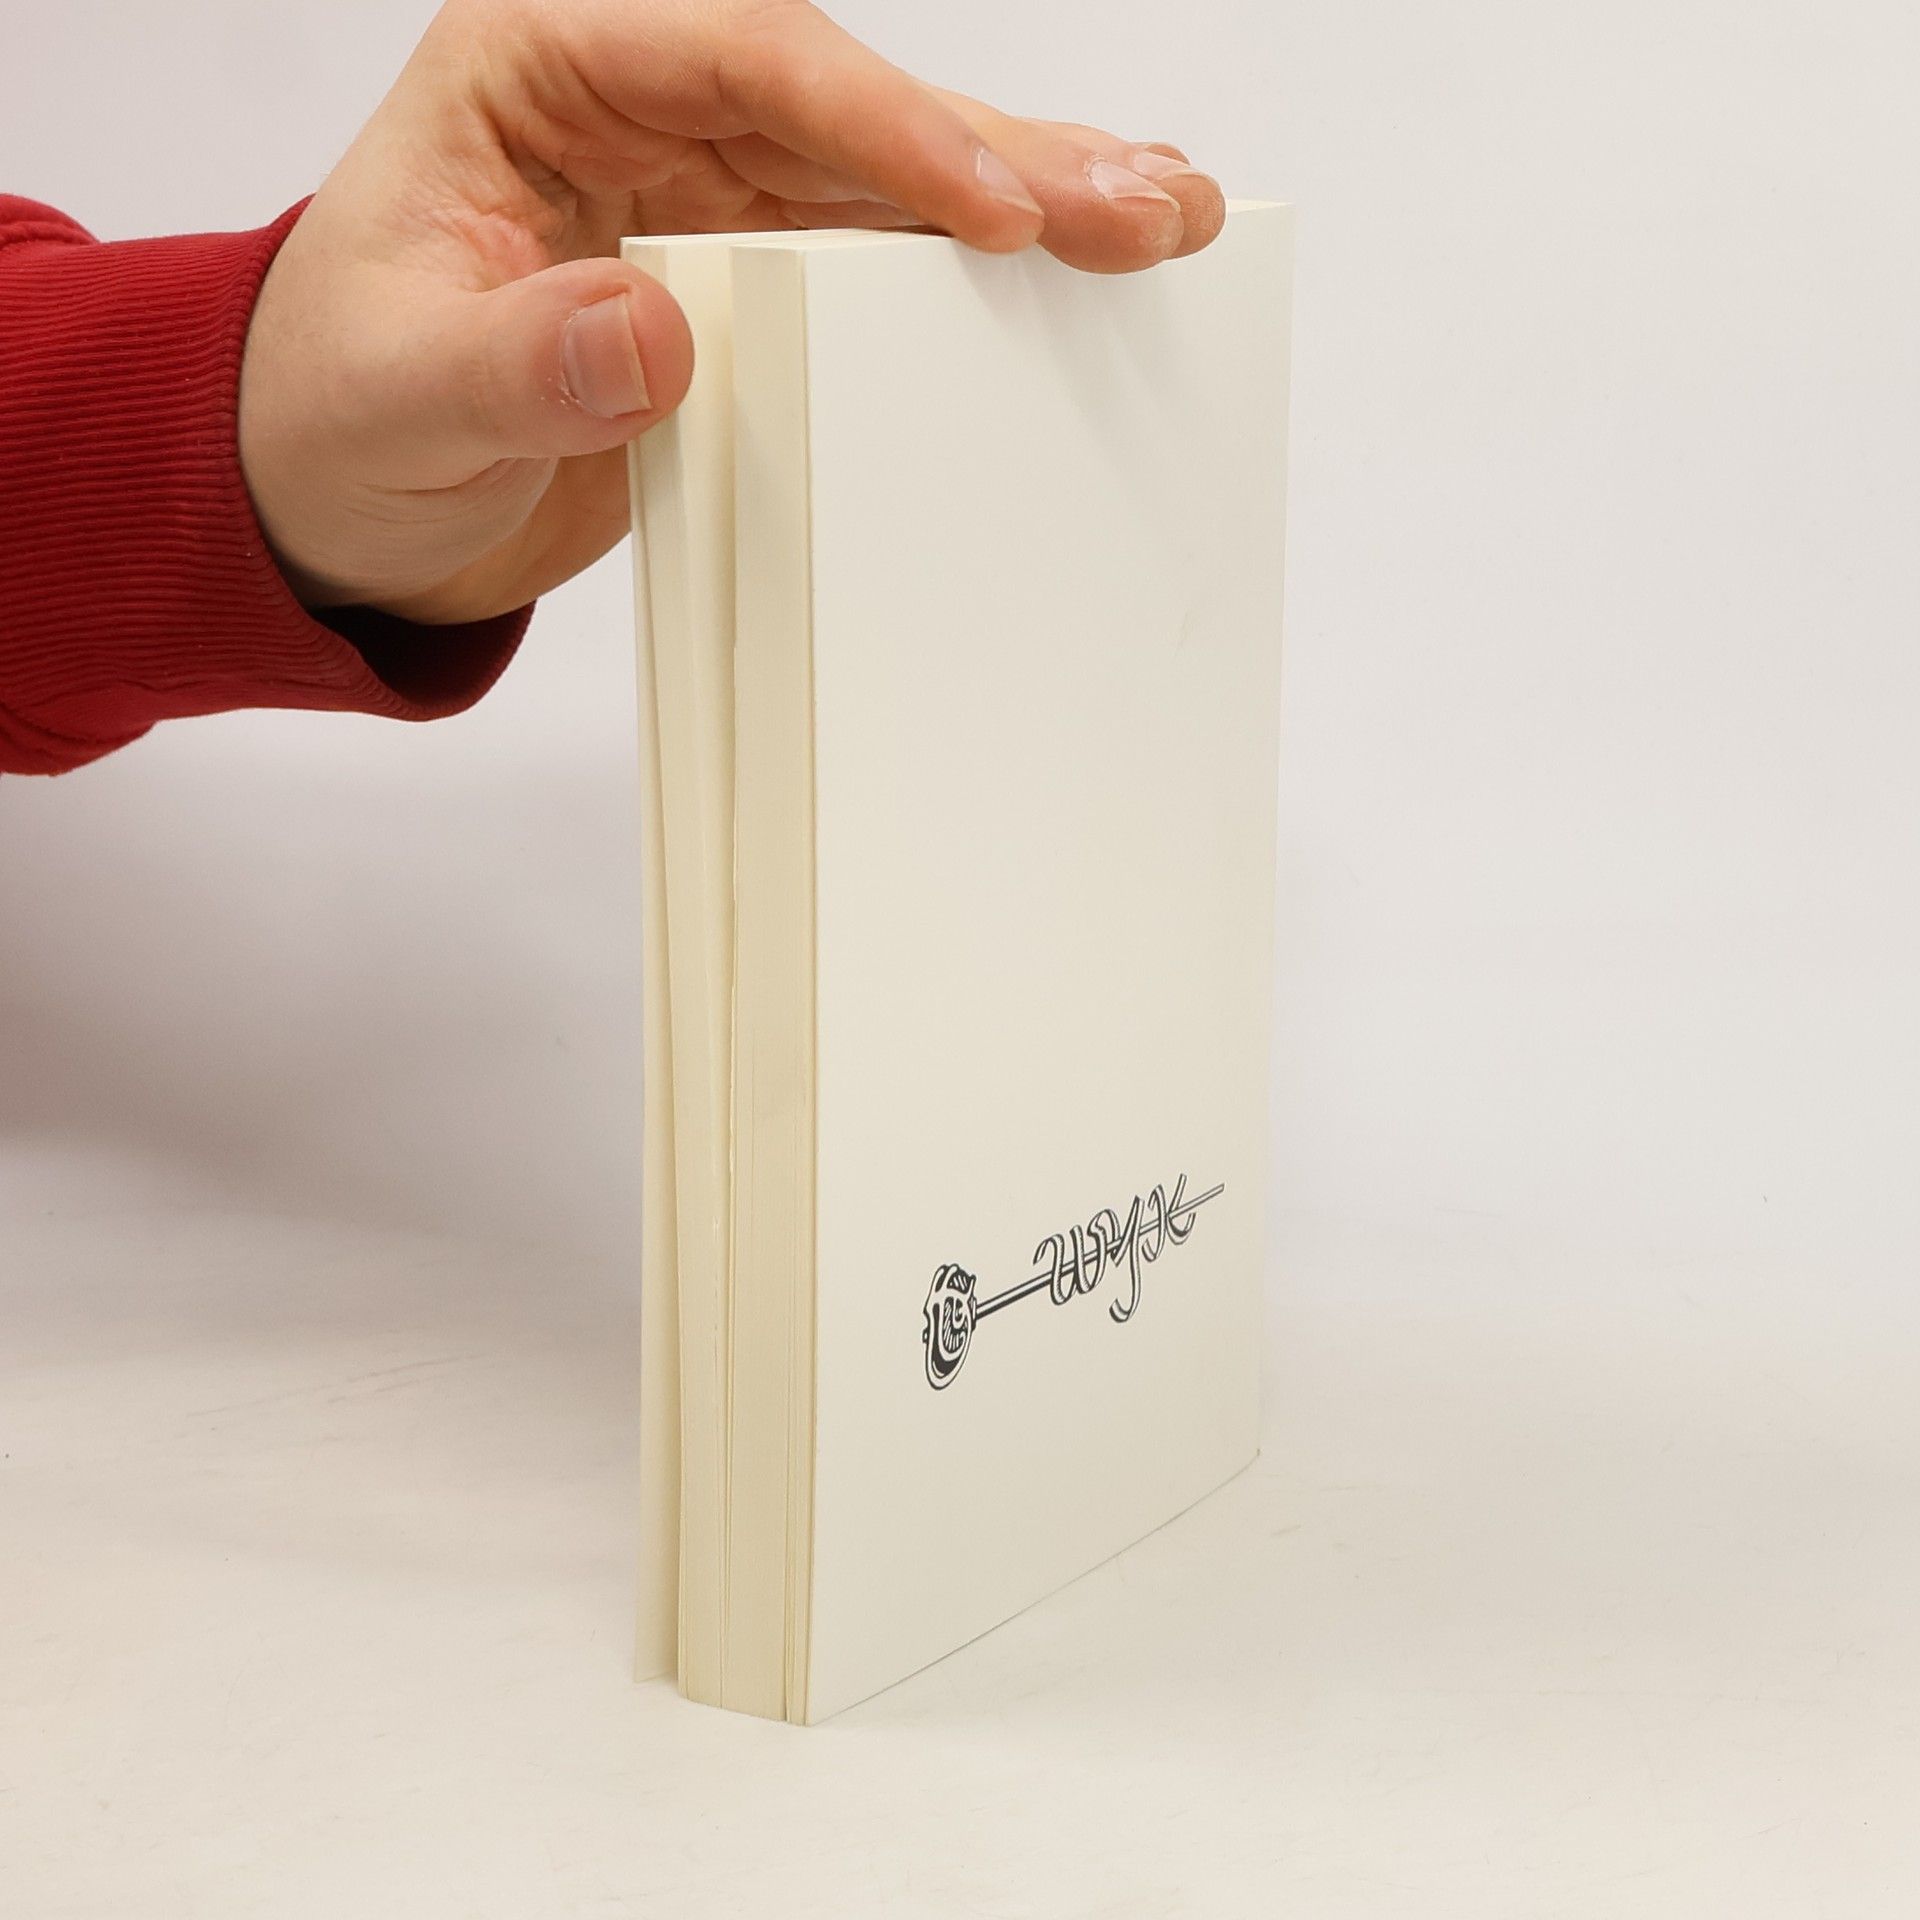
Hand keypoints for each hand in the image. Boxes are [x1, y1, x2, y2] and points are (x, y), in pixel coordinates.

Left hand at [237, 0, 1226, 624]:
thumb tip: (656, 331)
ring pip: (888, 185)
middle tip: (1144, 206)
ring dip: (1028, 209)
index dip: (883, 127)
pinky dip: (972, 287)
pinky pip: (874, 274)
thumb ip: (511, 364)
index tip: (995, 211)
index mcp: (544, 72)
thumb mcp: (397, 400)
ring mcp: (703, 200)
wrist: (336, 506)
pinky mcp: (743, 294)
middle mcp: (641, 111)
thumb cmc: (331, 423)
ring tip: (1165, 228)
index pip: (742, 59)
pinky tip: (1076, 286)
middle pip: (851, 109)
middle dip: (1004, 156)